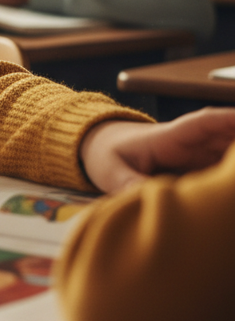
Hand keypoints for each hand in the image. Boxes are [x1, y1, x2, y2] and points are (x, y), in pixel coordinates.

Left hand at [80, 108, 234, 192]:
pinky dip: (233, 176)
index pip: (204, 123)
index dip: (230, 120)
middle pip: (229, 137)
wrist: (99, 149)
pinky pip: (225, 170)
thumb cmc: (106, 155)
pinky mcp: (201, 170)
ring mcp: (198, 156)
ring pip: (232, 154)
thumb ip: (130, 185)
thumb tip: (153, 200)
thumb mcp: (111, 171)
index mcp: (168, 136)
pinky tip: (233, 195)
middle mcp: (190, 143)